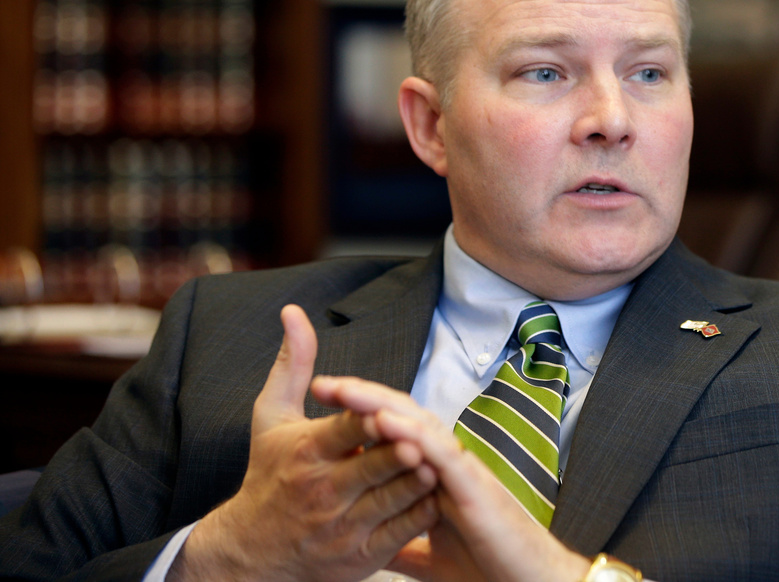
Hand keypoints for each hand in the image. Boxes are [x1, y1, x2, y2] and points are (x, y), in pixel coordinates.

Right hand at [169, 305, 439, 581]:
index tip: (387, 411)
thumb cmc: (267, 473)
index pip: (343, 431)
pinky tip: (436, 494)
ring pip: (390, 501)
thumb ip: (291, 364)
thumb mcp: (271, 417)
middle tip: (422, 441)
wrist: (251, 551)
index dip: (367, 421)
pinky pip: (399, 533)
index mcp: (305, 452)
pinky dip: (420, 513)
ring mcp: (342, 527)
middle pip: (371, 468)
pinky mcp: (360, 556)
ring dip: (416, 482)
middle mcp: (322, 491)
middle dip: (397, 453)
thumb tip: (294, 311)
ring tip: (438, 464)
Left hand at [314, 377, 592, 581]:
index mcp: (433, 476)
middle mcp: (446, 464)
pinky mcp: (474, 486)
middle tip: (322, 384)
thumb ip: (401, 539)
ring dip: (379, 403)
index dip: (357, 416)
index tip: (321, 406)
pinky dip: (412, 432)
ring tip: (344, 389)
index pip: (392, 433)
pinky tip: (384, 419)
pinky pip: (439, 451)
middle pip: (400, 417)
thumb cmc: (487, 569)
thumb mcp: (428, 556)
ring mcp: (461, 471)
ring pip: (417, 424)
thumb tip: (370, 541)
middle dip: (361, 398)